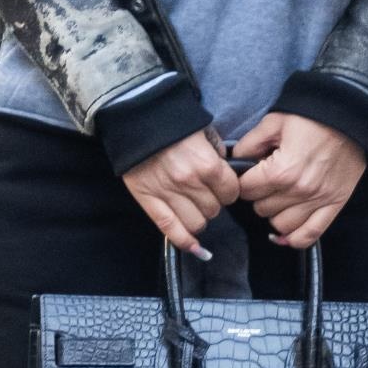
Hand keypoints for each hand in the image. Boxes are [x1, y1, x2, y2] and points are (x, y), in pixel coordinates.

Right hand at [121, 128, 240, 256]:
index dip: (229, 191)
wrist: (136, 118)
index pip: (231, 193)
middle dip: (213, 203)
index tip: (223, 187)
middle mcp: (190, 183)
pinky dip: (185, 242)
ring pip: (197, 223)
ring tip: (193, 207)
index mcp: (208, 165)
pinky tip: (196, 248)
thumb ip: (218, 153)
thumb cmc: (173, 123)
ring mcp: (168, 194)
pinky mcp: (148, 201)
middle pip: (214, 210)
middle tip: (205, 193)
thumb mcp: (204, 131)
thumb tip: (226, 173)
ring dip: (199, 218)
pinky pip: (170, 230)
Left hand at [229, 112, 367, 250]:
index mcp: (281, 170)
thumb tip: (235, 160)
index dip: (243, 181)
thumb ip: (249, 143)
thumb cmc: (311, 117)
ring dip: (275, 214)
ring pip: (281, 225)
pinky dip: (294, 239)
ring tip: (278, 198)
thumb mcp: (274, 122)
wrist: (350, 115)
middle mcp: (299, 190)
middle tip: (265, 181)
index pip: (246, 190)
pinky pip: (310, 234)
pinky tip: (284, 234)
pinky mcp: (335, 204)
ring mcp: (319, 200)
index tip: (248, 174)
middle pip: (261, 208)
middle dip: (259, 195)